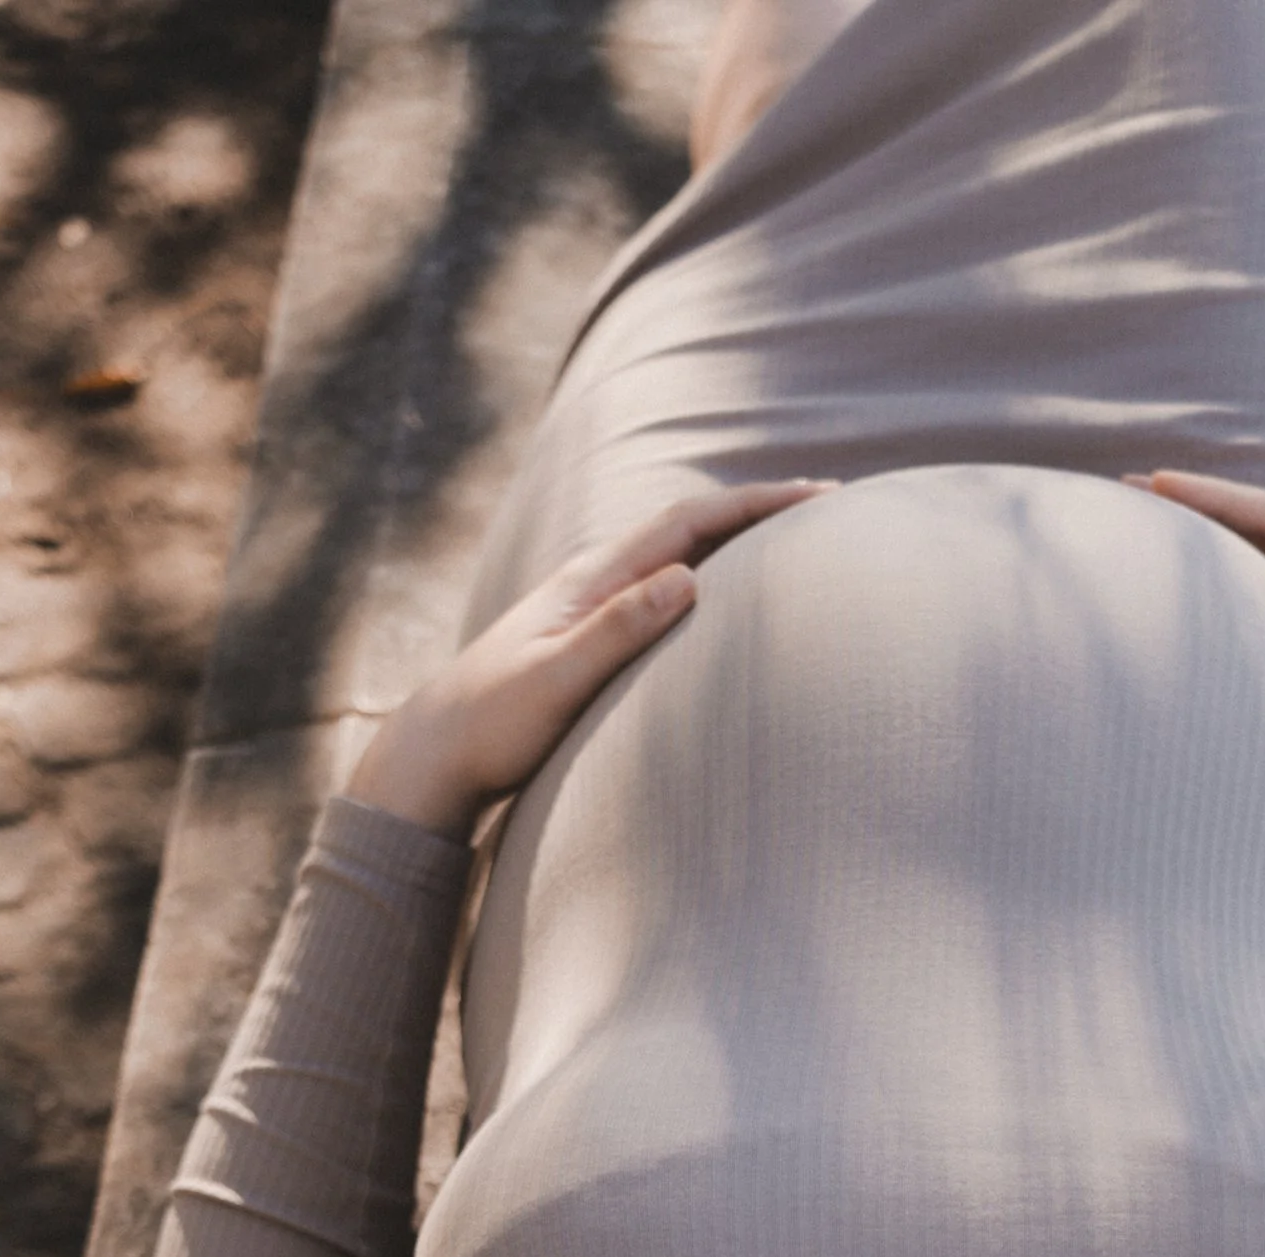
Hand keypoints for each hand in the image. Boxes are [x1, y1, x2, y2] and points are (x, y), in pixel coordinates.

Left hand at [348, 481, 834, 837]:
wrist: (434, 751)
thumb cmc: (492, 724)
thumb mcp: (558, 680)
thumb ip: (619, 630)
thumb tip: (689, 579)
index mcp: (593, 580)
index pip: (690, 522)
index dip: (757, 504)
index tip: (819, 498)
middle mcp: (595, 581)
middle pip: (692, 527)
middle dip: (760, 512)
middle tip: (829, 509)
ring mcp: (592, 607)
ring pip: (680, 557)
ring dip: (738, 543)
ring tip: (796, 544)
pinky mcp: (592, 638)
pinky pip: (666, 593)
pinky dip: (711, 581)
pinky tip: (730, 598)